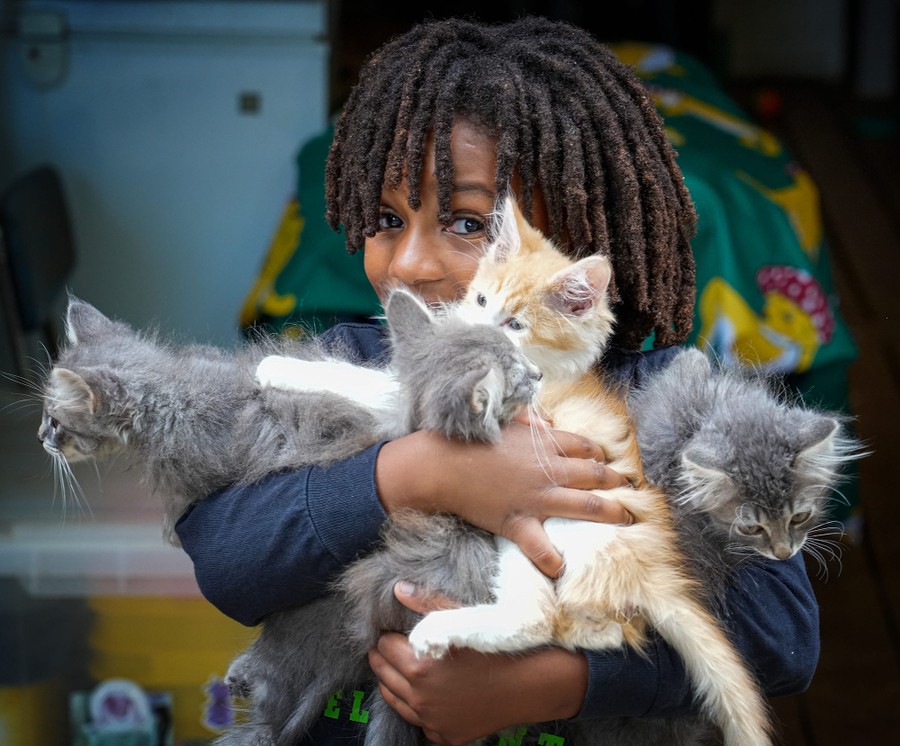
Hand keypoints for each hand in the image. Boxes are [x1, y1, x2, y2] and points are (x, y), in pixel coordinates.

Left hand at [367, 582, 586, 744]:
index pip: (383, 647)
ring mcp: (431, 721)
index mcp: (419, 667)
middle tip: (394, 646)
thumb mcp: (462, 618)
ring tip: (404, 666)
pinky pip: (418, 720)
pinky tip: (426, 692)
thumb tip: (398, 588)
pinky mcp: (444, 736)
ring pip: (394, 699)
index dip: (387, 635)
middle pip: (383, 674)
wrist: (529, 685)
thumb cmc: (496, 647)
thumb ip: (426, 604)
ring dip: (396, 681)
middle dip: (385, 658)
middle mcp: (421, 698)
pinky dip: (417, 706)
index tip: (394, 630)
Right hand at [375, 421, 631, 576]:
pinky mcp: (518, 523)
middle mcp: (548, 471)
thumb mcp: (504, 422)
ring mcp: (537, 499)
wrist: (441, 465)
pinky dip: (554, 560)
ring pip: (586, 507)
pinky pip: (542, 548)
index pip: (586, 446)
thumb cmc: (469, 439)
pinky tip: (563, 567)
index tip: (607, 459)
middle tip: (631, 486)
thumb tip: (544, 424)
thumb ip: (530, 424)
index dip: (600, 453)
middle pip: (595, 475)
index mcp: (545, 444)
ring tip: (627, 518)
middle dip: (617, 481)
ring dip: (611, 512)